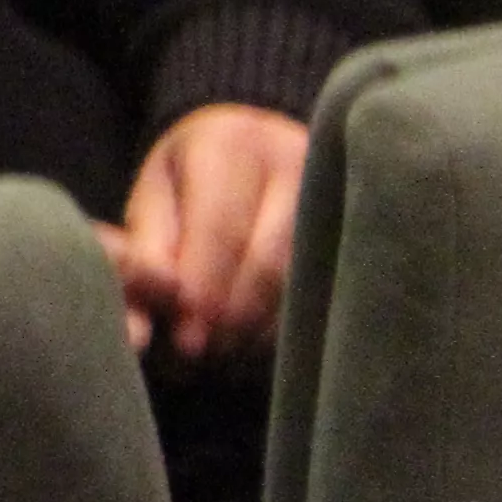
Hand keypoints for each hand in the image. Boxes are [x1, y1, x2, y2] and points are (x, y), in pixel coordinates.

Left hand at [108, 101, 308, 360]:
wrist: (249, 147)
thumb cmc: (189, 180)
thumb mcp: (155, 200)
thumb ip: (148, 254)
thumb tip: (152, 326)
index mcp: (228, 143)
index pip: (220, 228)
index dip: (203, 289)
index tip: (184, 340)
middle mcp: (290, 160)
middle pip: (266, 260)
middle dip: (231, 318)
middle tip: (201, 358)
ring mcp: (332, 194)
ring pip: (301, 282)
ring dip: (260, 328)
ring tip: (224, 353)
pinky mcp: (354, 226)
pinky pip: (327, 290)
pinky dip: (289, 325)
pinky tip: (257, 340)